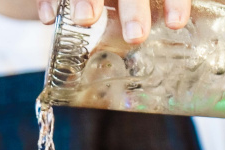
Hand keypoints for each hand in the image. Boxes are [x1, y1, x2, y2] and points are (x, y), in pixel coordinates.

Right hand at [37, 0, 190, 43]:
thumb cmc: (114, 6)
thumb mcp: (126, 9)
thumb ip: (140, 21)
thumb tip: (160, 68)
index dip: (175, 1)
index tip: (175, 24)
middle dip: (133, 7)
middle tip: (135, 37)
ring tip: (85, 19)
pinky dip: (48, 0)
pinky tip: (50, 20)